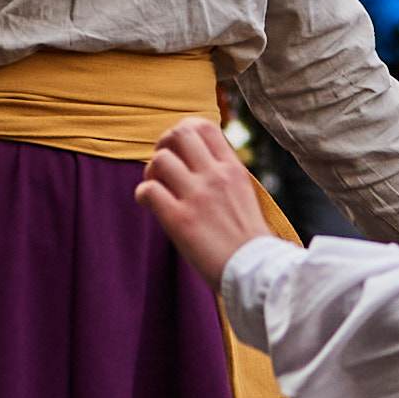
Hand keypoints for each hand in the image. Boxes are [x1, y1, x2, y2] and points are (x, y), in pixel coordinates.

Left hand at [138, 117, 271, 285]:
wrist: (255, 272)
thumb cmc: (248, 240)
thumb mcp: (243, 195)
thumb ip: (222, 176)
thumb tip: (199, 164)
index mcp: (233, 169)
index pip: (204, 125)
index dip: (183, 131)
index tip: (179, 151)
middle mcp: (216, 176)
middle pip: (179, 133)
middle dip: (164, 145)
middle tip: (164, 167)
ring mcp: (198, 197)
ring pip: (160, 160)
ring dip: (151, 172)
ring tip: (158, 189)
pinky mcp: (180, 220)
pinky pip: (148, 190)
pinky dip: (143, 195)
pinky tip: (151, 207)